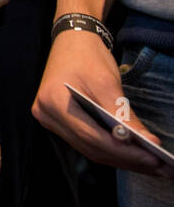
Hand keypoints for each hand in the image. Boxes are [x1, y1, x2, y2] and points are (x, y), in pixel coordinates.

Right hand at [32, 30, 173, 177]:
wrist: (71, 40)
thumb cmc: (87, 56)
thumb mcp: (107, 82)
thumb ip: (123, 114)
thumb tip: (147, 142)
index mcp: (54, 102)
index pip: (91, 136)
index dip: (123, 151)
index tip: (152, 159)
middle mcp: (46, 115)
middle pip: (90, 147)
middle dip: (126, 159)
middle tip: (159, 167)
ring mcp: (50, 120)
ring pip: (89, 149)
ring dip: (120, 159)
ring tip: (151, 165)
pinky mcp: (59, 122)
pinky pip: (86, 142)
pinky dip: (111, 149)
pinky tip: (132, 154)